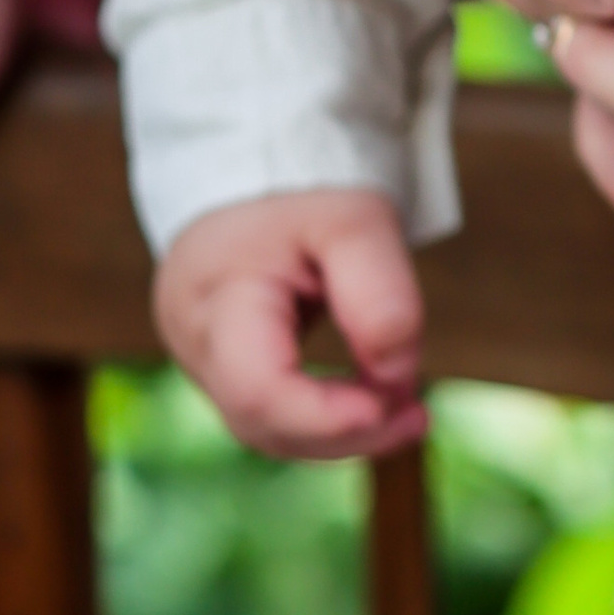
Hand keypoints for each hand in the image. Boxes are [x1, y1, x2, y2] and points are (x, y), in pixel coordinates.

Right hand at [154, 187, 427, 459]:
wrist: (258, 181)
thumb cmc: (306, 197)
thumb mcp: (355, 220)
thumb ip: (378, 291)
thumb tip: (396, 374)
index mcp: (215, 296)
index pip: (256, 388)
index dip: (326, 416)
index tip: (397, 402)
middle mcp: (195, 340)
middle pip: (260, 422)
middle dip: (345, 431)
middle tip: (417, 413)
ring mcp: (202, 361)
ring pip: (267, 431)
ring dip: (342, 433)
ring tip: (409, 412)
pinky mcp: (223, 372)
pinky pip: (272, 417)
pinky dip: (326, 420)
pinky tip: (375, 406)